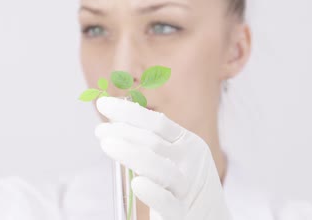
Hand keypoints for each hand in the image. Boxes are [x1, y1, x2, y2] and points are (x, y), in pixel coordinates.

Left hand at [95, 97, 229, 219]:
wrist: (212, 219)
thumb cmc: (184, 186)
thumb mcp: (175, 158)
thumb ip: (152, 142)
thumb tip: (115, 122)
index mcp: (188, 143)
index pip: (157, 122)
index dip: (129, 112)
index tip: (102, 104)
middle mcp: (192, 162)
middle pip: (154, 142)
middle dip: (123, 132)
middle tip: (99, 131)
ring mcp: (188, 189)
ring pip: (161, 169)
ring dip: (130, 153)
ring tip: (106, 145)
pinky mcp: (183, 214)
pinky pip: (168, 202)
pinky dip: (152, 192)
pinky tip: (136, 183)